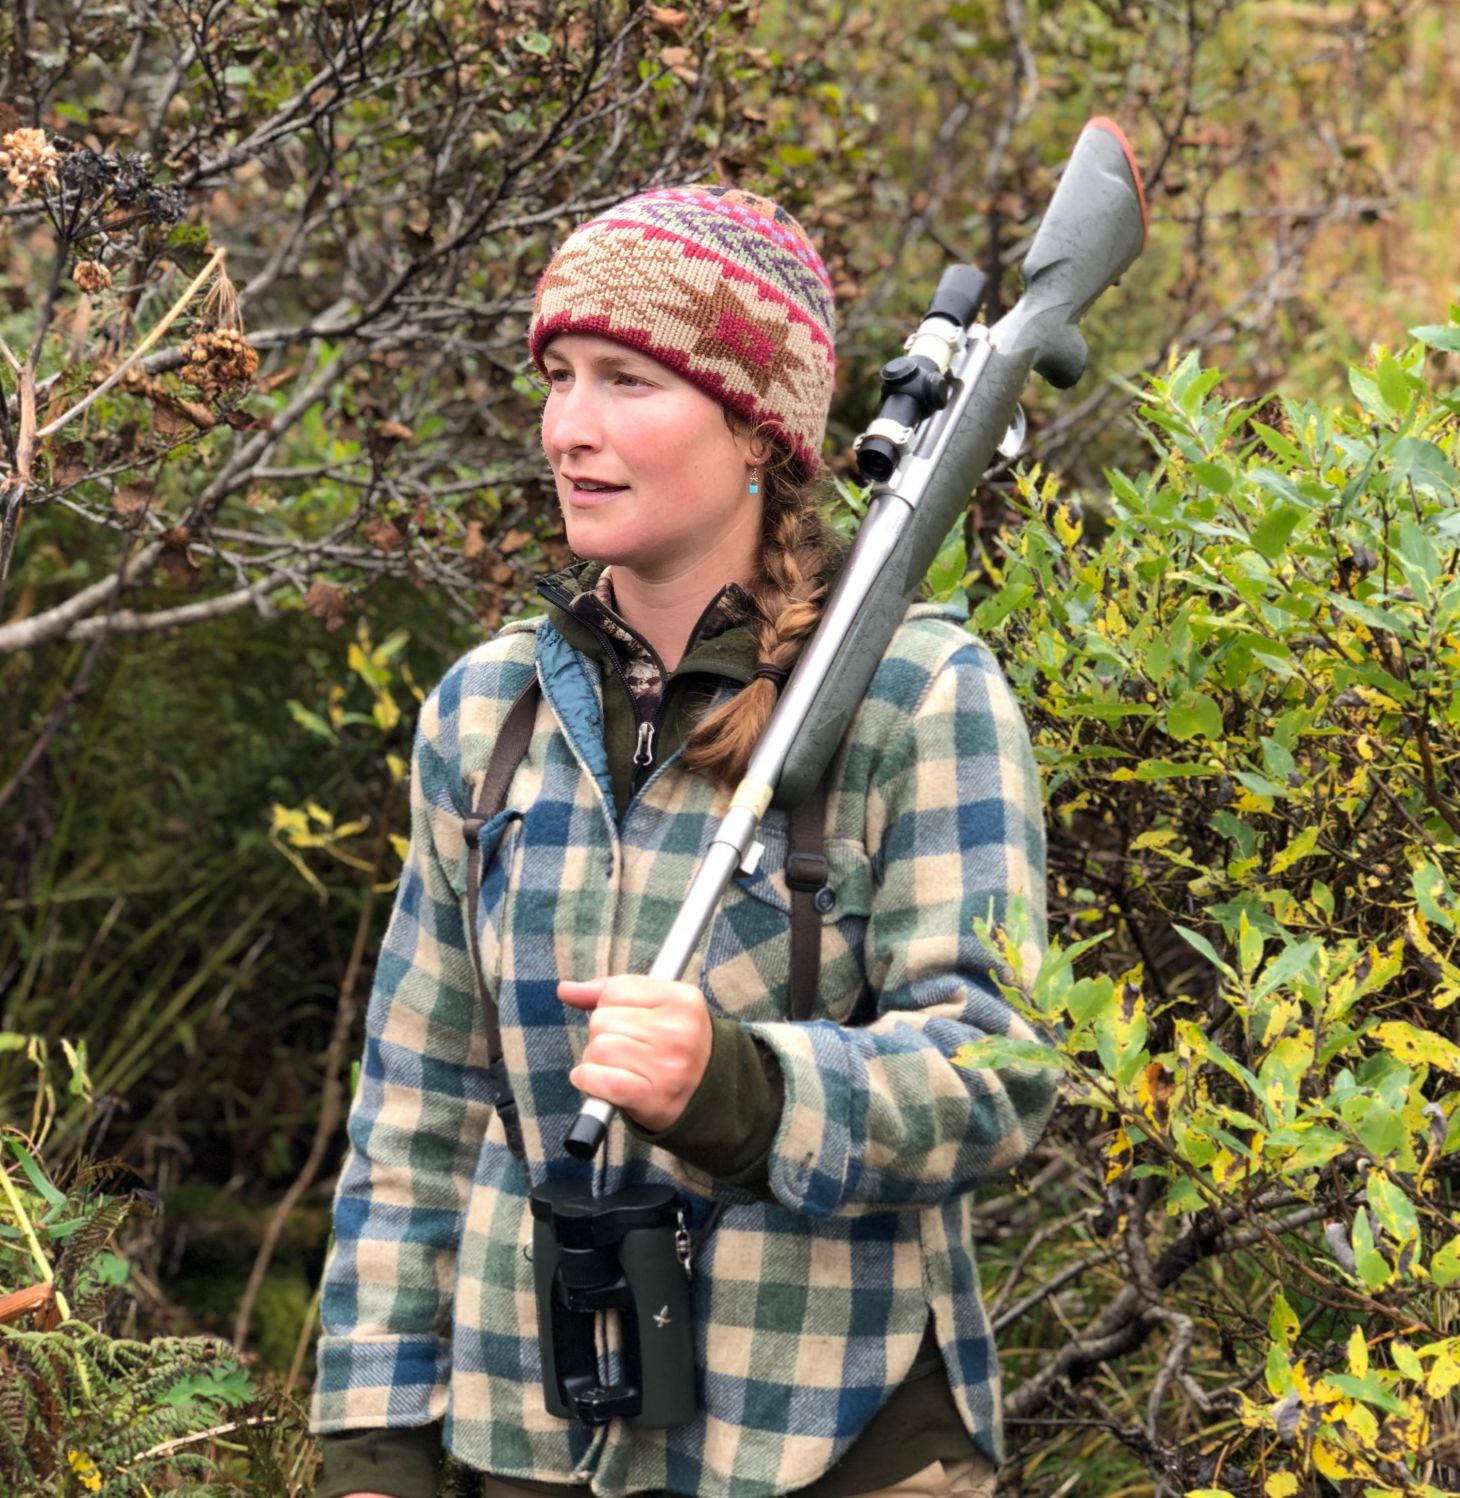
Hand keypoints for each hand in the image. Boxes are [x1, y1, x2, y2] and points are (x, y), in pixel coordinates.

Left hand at [557, 975, 712, 1131]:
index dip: (608, 1006)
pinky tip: (597, 1080)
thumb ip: (612, 992)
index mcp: (681, 999)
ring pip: (598, 1048)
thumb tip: (565, 990)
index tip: (623, 1020)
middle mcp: (676, 1031)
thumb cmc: (675, 1043)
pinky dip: (588, 1079)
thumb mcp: (658, 1006)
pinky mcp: (651, 1096)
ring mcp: (665, 1065)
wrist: (707, 1093)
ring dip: (595, 1060)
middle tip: (624, 1047)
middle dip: (602, 1034)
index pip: (615, 990)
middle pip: (602, 1020)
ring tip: (617, 1065)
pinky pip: (599, 1079)